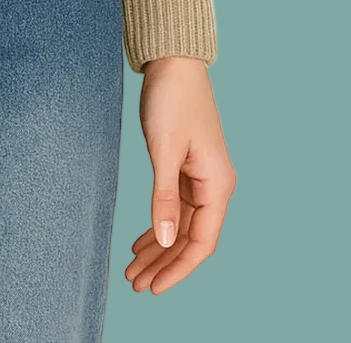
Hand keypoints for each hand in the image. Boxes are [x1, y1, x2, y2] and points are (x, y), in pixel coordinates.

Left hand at [126, 55, 236, 293]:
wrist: (174, 62)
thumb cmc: (172, 99)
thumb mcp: (164, 149)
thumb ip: (164, 197)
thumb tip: (167, 241)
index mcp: (218, 185)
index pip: (202, 243)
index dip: (178, 269)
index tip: (154, 288)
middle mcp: (215, 186)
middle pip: (190, 239)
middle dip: (163, 264)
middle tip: (134, 283)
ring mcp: (201, 179)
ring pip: (181, 226)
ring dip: (158, 249)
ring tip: (133, 269)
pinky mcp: (187, 169)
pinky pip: (175, 208)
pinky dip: (158, 225)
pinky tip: (140, 241)